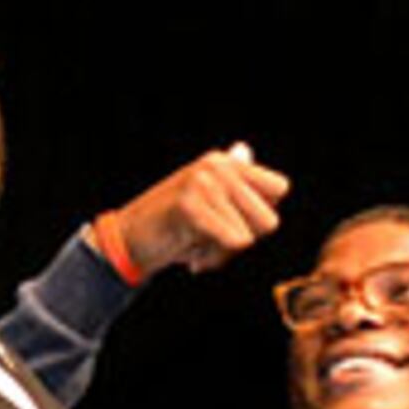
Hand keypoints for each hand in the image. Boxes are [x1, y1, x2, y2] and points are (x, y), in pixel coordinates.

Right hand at [110, 144, 287, 278]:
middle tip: (213, 240)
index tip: (232, 223)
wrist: (128, 240)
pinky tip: (192, 257)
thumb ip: (234, 184)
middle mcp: (218, 166)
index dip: (260, 216)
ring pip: (249, 237)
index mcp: (225, 162)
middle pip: (269, 219)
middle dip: (245, 240)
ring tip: (197, 245)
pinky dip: (212, 259)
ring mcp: (203, 183)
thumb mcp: (207, 202)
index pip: (279, 188)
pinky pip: (232, 242)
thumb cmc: (173, 226)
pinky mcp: (190, 205)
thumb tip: (245, 150)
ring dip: (224, 254)